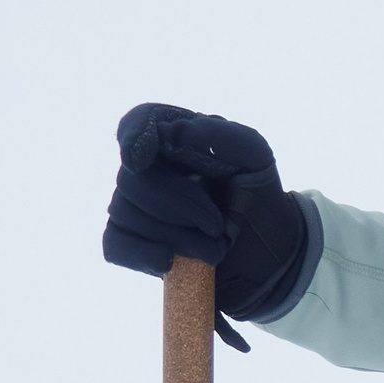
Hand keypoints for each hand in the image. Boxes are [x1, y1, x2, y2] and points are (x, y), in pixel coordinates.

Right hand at [105, 104, 308, 319]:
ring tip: (215, 246)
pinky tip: (170, 261)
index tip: (140, 160)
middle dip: (181, 206)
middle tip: (218, 225)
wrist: (268, 252)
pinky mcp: (132, 242)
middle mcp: (149, 167)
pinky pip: (115, 244)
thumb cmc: (259, 197)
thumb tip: (175, 130)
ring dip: (178, 235)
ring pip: (125, 214)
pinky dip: (142, 254)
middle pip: (132, 180)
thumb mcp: (257, 160)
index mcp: (178, 138)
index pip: (140, 121)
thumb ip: (225, 137)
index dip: (133, 136)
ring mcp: (135, 205)